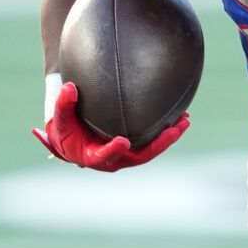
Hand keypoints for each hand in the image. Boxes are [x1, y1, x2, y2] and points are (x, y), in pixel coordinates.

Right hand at [32, 81, 187, 170]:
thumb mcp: (61, 120)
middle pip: (140, 156)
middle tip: (173, 131)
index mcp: (93, 156)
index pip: (103, 155)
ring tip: (185, 121)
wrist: (74, 142)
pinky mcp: (136, 149)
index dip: (113, 150)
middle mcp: (115, 160)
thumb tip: (70, 87)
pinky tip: (180, 118)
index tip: (122, 141)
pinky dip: (167, 132)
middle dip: (158, 144)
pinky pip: (154, 142)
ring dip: (169, 137)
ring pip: (152, 150)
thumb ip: (64, 105)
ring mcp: (128, 155)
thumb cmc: (66, 131)